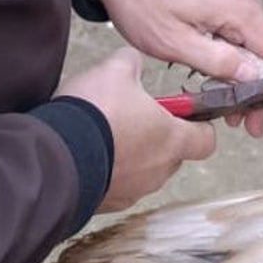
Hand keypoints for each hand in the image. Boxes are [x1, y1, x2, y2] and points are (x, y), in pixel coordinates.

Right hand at [56, 48, 216, 212]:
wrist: (55, 155)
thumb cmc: (93, 116)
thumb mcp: (114, 71)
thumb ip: (131, 63)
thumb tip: (131, 60)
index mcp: (173, 139)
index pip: (206, 140)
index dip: (199, 126)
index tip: (184, 114)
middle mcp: (159, 170)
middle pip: (173, 155)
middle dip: (157, 137)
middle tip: (134, 117)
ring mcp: (134, 190)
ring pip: (144, 171)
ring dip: (131, 155)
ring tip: (104, 134)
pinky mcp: (109, 203)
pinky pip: (116, 186)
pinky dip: (108, 171)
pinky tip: (88, 153)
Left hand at [90, 0, 262, 136]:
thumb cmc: (140, 2)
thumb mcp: (175, 44)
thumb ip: (219, 63)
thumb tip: (255, 78)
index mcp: (237, 5)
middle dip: (262, 87)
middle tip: (248, 122)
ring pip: (255, 38)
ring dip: (247, 71)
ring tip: (229, 102)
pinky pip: (242, 24)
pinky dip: (238, 50)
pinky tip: (222, 71)